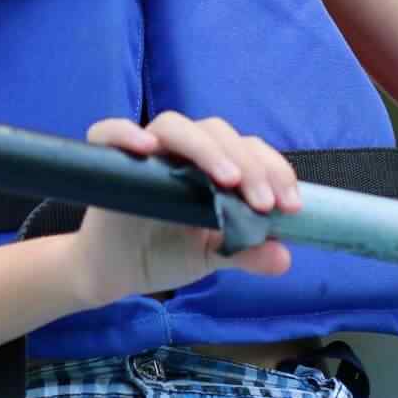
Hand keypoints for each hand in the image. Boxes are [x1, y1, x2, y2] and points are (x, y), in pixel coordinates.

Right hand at [68, 112, 299, 308]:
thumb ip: (247, 253)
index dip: (273, 170)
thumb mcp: (213, 256)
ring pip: (175, 125)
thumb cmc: (166, 251)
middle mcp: (180, 150)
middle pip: (216, 132)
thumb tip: (284, 257)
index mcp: (210, 165)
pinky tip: (146, 147)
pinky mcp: (107, 160)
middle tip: (263, 203)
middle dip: (248, 164)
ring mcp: (144, 152)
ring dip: (205, 148)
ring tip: (227, 180)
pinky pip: (110, 131)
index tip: (290, 206)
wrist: (116, 272)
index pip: (248, 150)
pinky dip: (126, 132)